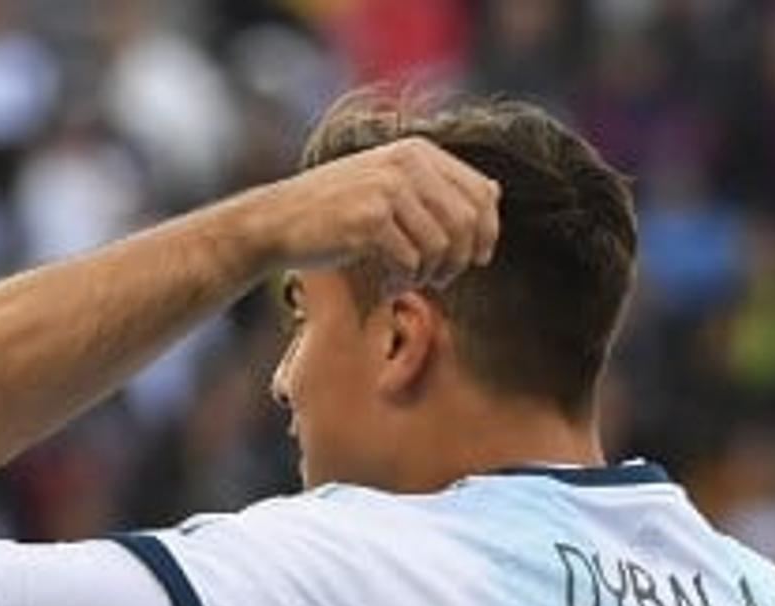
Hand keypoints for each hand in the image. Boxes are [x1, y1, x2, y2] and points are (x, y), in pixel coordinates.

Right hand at [266, 137, 499, 288]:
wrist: (278, 221)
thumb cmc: (336, 210)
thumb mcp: (390, 185)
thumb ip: (438, 186)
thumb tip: (495, 192)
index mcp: (417, 151)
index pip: (480, 192)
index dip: (487, 231)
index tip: (476, 259)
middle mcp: (406, 163)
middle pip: (465, 221)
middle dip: (460, 259)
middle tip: (440, 279)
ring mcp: (386, 189)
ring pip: (440, 245)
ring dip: (431, 274)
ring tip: (410, 281)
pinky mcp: (369, 219)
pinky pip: (410, 260)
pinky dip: (404, 280)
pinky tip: (387, 284)